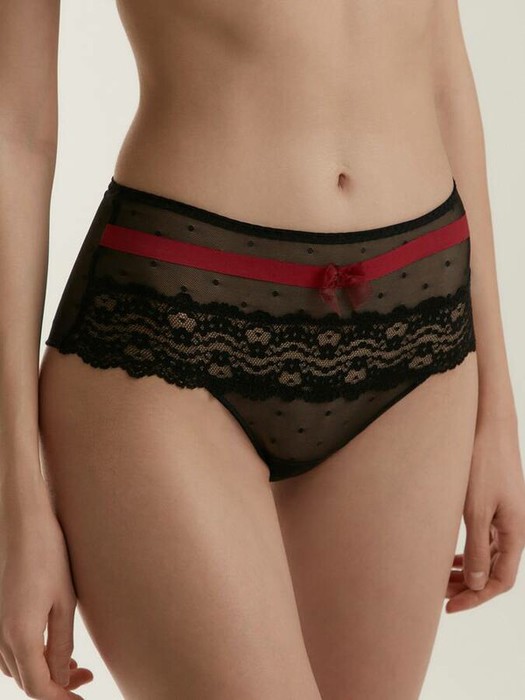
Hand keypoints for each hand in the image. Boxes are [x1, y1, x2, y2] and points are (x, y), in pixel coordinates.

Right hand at [0, 499, 93, 697]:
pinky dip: (31, 657)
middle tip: (87, 679)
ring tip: (75, 665)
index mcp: (19, 636)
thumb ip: (61, 644)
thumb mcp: (63, 601)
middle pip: (26, 681)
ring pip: (17, 667)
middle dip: (56, 687)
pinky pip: (11, 650)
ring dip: (44, 672)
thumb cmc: (47, 555)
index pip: (38, 688)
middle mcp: (0, 637)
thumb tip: (63, 677)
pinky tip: (53, 646)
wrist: (21, 522)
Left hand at [445, 417, 524, 612]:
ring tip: (439, 578)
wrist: (488, 426)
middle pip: (494, 571)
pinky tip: (448, 555)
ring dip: (465, 570)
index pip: (500, 581)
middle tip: (437, 594)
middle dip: (467, 586)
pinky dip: (468, 552)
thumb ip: (476, 548)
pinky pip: (484, 540)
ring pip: (487, 556)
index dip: (476, 598)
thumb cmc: (482, 463)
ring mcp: (506, 517)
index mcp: (515, 533)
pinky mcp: (495, 505)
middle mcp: (515, 528)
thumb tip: (475, 583)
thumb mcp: (475, 509)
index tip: (449, 607)